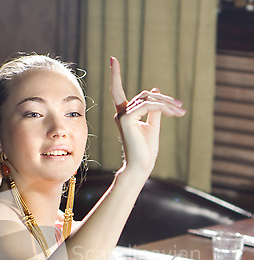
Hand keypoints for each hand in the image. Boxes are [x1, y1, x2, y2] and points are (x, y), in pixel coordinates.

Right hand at [110, 57, 185, 175]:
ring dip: (167, 104)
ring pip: (148, 99)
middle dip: (164, 99)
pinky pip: (148, 106)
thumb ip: (154, 109)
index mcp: (125, 115)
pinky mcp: (126, 119)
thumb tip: (155, 90)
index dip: (116, 75)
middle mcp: (121, 114)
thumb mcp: (153, 125)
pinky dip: (163, 108)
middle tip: (180, 107)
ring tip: (180, 111)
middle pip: (144, 95)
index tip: (113, 59)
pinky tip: (174, 113)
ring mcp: (122, 116)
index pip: (117, 91)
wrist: (141, 165)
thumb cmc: (146, 150)